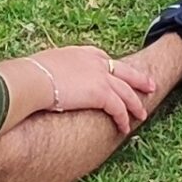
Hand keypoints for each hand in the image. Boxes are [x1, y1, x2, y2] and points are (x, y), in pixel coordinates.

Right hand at [27, 45, 160, 134]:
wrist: (34, 79)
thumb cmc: (32, 75)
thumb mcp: (46, 66)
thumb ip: (52, 71)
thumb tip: (42, 79)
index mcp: (82, 53)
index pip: (103, 58)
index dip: (113, 68)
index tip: (118, 73)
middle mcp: (95, 62)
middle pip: (124, 72)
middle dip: (138, 79)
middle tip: (150, 85)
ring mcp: (101, 76)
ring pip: (126, 92)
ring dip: (135, 104)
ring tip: (142, 114)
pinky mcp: (102, 94)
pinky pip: (119, 108)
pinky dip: (124, 118)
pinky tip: (126, 127)